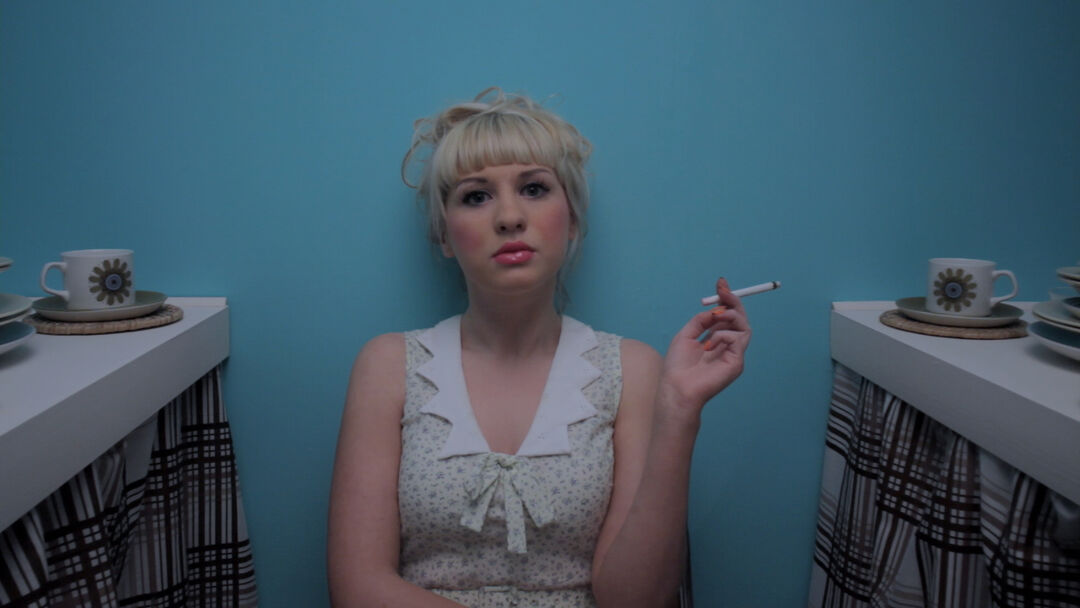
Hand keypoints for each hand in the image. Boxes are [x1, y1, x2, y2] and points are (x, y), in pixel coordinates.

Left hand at [658, 278, 750, 412]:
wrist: (677, 388)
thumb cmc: (678, 366)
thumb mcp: (686, 335)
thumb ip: (701, 320)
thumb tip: (715, 309)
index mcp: (716, 340)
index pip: (727, 316)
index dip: (727, 299)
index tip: (721, 283)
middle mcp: (727, 346)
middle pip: (740, 318)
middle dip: (732, 301)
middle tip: (723, 290)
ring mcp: (734, 355)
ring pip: (744, 326)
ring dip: (730, 316)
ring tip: (715, 318)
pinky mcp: (737, 363)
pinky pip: (738, 339)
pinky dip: (723, 335)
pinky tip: (709, 345)